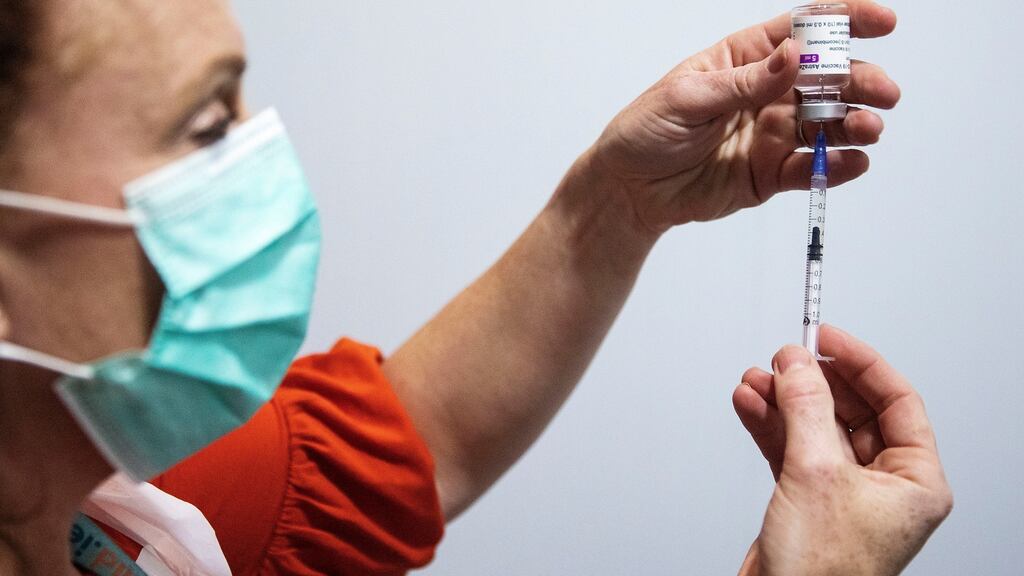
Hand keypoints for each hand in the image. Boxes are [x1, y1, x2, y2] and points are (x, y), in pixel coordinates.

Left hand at [586, 1, 898, 231]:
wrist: (628, 190)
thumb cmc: (646, 131)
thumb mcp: (687, 98)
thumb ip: (743, 82)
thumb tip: (793, 55)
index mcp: (746, 59)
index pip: (802, 31)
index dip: (845, 22)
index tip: (882, 21)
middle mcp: (767, 92)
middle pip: (827, 79)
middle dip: (859, 81)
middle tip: (883, 92)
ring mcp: (773, 133)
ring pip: (827, 124)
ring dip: (854, 124)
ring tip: (868, 128)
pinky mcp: (772, 173)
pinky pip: (811, 167)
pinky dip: (836, 166)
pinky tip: (854, 161)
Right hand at [732, 326, 952, 575]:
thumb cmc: (822, 572)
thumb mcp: (816, 474)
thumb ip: (806, 408)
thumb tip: (798, 363)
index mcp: (915, 481)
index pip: (896, 400)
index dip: (860, 362)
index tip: (826, 336)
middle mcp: (883, 485)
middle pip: (850, 410)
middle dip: (812, 382)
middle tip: (784, 358)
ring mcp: (843, 492)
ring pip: (815, 427)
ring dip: (783, 401)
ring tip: (757, 379)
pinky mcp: (807, 500)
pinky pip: (791, 448)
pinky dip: (770, 424)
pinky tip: (750, 403)